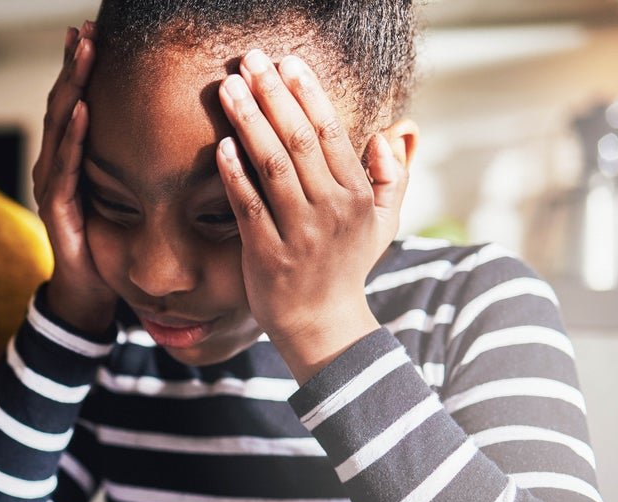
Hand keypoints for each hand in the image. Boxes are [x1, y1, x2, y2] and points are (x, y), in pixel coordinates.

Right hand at [33, 21, 115, 334]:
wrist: (90, 294)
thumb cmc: (111, 246)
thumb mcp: (127, 195)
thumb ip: (135, 164)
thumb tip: (176, 129)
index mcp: (72, 160)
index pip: (76, 103)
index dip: (82, 69)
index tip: (93, 32)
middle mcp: (55, 167)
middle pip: (62, 105)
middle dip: (73, 66)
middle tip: (84, 29)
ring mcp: (51, 187)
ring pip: (59, 127)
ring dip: (71, 89)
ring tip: (82, 55)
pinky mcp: (55, 210)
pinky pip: (64, 168)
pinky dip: (72, 138)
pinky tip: (83, 111)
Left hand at [216, 50, 406, 382]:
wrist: (322, 325)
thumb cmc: (346, 267)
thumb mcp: (383, 222)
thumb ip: (393, 175)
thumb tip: (395, 130)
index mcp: (356, 195)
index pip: (330, 132)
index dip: (307, 92)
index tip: (286, 62)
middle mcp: (330, 209)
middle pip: (298, 139)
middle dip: (272, 94)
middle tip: (249, 60)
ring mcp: (298, 232)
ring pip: (272, 166)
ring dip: (248, 122)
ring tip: (228, 87)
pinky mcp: (267, 255)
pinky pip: (249, 207)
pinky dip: (235, 175)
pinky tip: (222, 145)